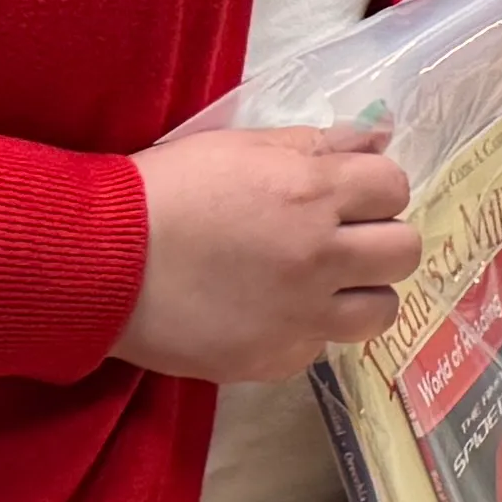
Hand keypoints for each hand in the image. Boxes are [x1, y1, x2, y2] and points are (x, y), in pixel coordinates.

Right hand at [118, 126, 419, 381]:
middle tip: (343, 240)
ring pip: (382, 310)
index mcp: (311, 193)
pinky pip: (321, 347)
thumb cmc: (163, 192)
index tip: (348, 196)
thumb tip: (377, 142)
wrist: (97, 261)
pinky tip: (268, 314)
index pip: (394, 186)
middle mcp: (319, 256)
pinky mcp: (275, 359)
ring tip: (319, 284)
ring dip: (359, 293)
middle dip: (381, 239)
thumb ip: (315, 145)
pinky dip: (305, 331)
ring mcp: (301, 315)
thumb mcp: (238, 147)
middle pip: (404, 251)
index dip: (374, 188)